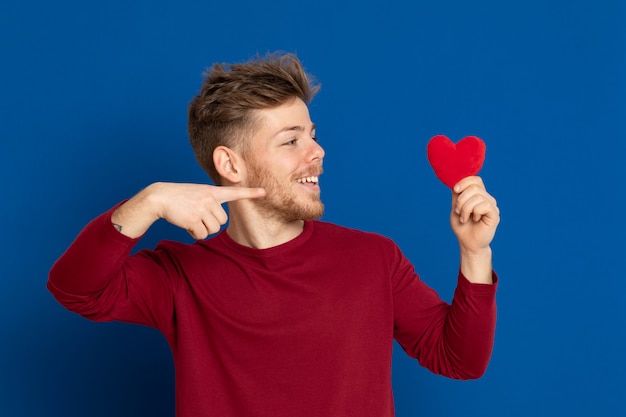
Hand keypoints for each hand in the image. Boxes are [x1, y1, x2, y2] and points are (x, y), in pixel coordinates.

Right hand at [112, 182, 265, 238]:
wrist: (160, 197)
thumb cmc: (179, 197)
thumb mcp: (198, 193)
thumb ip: (211, 201)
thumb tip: (218, 221)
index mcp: (212, 191)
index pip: (234, 192)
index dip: (250, 192)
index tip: (264, 192)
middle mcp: (209, 199)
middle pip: (222, 221)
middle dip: (211, 223)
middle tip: (197, 216)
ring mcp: (202, 208)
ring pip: (213, 230)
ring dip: (202, 229)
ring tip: (191, 218)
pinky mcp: (194, 219)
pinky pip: (202, 235)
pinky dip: (194, 233)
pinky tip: (186, 224)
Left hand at [450, 177, 499, 254]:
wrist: (468, 243)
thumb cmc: (462, 226)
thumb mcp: (456, 207)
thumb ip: (458, 194)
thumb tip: (456, 179)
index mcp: (478, 195)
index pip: (475, 179)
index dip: (464, 182)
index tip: (455, 190)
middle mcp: (487, 198)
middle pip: (474, 187)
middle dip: (461, 200)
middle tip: (459, 212)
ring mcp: (492, 206)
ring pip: (477, 197)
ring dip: (465, 208)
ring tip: (464, 218)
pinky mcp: (494, 214)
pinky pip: (483, 205)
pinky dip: (474, 212)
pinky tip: (474, 220)